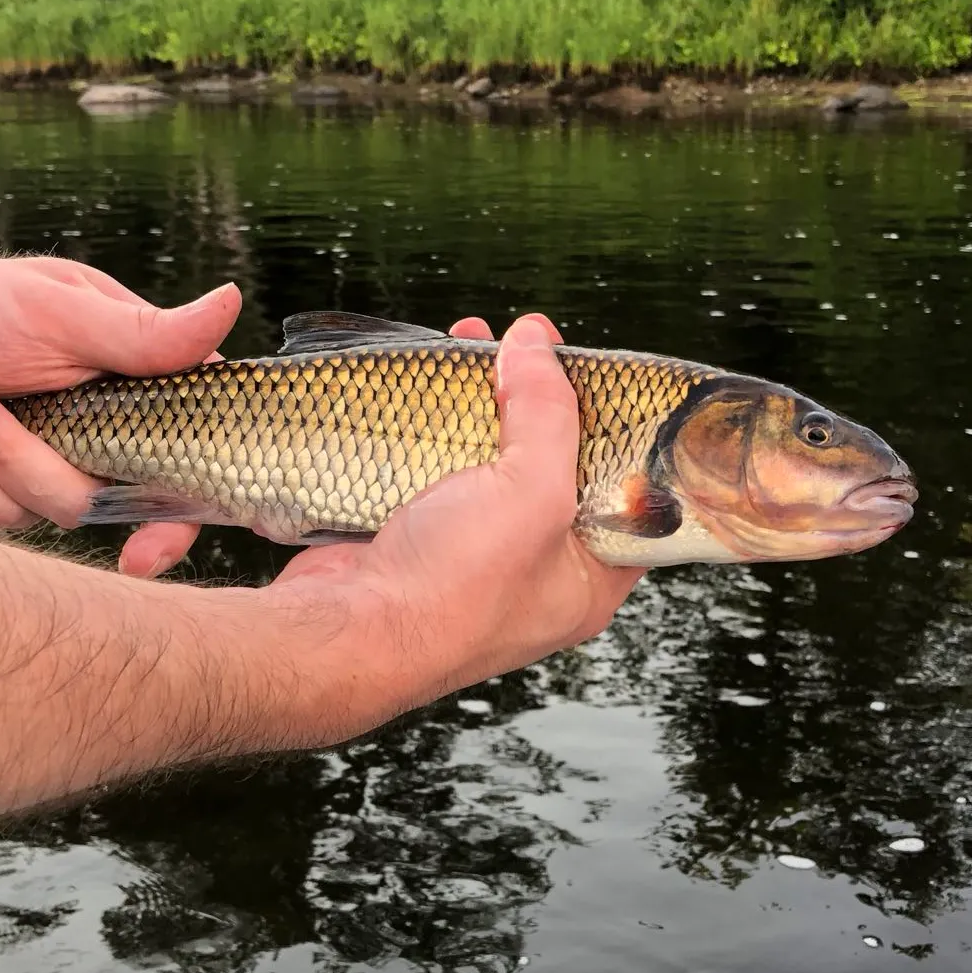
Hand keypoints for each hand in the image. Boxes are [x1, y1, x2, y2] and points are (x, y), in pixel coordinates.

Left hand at [0, 245, 238, 576]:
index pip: (201, 444)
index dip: (194, 501)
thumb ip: (145, 332)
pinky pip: (0, 514)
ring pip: (60, 507)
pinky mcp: (12, 484)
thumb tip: (235, 301)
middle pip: (127, 492)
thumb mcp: (58, 310)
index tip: (158, 545)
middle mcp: (118, 422)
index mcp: (149, 375)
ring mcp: (67, 457)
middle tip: (36, 466)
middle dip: (70, 485)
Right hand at [249, 314, 644, 743]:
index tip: (601, 371)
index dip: (621, 427)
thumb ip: (546, 411)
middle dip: (540, 396)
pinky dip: (435, 419)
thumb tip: (534, 341)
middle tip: (527, 345)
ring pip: (491, 456)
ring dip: (483, 396)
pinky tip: (429, 378)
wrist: (344, 632)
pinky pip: (439, 464)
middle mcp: (537, 569)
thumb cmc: (454, 586)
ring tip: (470, 341)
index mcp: (588, 576)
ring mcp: (475, 554)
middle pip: (555, 462)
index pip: (627, 492)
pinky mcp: (421, 535)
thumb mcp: (532, 491)